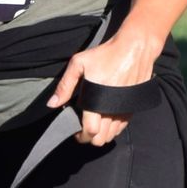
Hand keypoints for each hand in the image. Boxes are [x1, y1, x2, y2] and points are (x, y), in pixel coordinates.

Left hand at [48, 26, 160, 148]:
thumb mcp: (79, 63)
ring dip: (102, 133)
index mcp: (98, 100)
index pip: (91, 131)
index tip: (75, 132)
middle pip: (101, 139)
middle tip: (83, 127)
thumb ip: (65, 85)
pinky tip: (105, 117)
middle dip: (90, 138)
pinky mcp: (133, 106)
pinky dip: (113, 127)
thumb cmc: (105, 54)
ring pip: (113, 135)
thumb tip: (52, 104)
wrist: (134, 48)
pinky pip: (123, 126)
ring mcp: (125, 109)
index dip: (81, 136)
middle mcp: (113, 108)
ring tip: (94, 122)